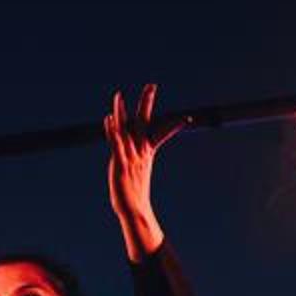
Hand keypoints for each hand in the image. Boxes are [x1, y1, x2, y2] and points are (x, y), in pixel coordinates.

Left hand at [104, 81, 184, 237]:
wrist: (133, 211)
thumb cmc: (135, 194)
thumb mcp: (140, 173)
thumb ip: (142, 164)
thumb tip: (148, 160)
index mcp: (147, 153)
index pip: (162, 133)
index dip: (174, 126)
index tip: (187, 119)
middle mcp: (140, 151)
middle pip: (144, 121)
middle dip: (147, 102)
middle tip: (152, 85)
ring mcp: (130, 157)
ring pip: (126, 129)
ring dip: (122, 111)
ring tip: (118, 94)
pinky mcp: (120, 164)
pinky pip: (116, 144)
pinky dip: (113, 131)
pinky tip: (108, 119)